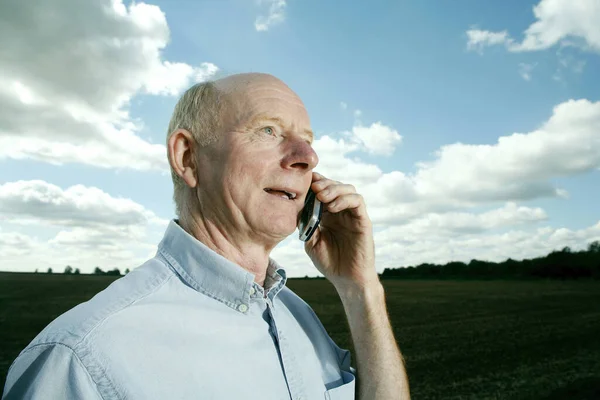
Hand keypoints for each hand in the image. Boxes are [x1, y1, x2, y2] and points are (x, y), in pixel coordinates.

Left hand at [304, 172, 378, 289]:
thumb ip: (307, 223)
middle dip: (324, 183)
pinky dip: (345, 199)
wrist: (346, 280)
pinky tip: (332, 207)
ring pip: (348, 189)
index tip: (303, 182)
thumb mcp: (312, 241)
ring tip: (321, 196)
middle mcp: (341, 211)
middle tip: (313, 187)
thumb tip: (299, 206)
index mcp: (328, 214)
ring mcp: (353, 215)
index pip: (323, 190)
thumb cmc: (330, 262)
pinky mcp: (363, 221)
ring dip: (334, 189)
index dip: (315, 182)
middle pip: (335, 185)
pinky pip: (357, 202)